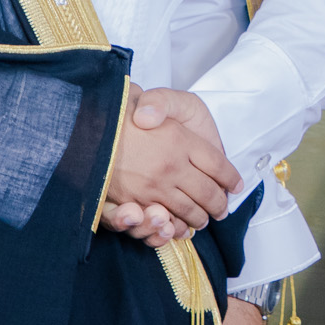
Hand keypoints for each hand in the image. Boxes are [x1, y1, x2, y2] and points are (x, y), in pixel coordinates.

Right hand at [102, 84, 241, 245]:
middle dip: (219, 204)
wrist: (89, 134)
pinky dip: (175, 228)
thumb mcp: (146, 96)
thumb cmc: (118, 114)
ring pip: (189, 211)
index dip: (230, 177)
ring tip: (204, 219)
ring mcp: (153, 187)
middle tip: (222, 208)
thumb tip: (148, 115)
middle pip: (209, 194)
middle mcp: (169, 166)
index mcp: (178, 139)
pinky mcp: (134, 202)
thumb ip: (160, 102)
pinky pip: (163, 221)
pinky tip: (179, 227)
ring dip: (200, 218)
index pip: (218, 165)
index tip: (235, 184)